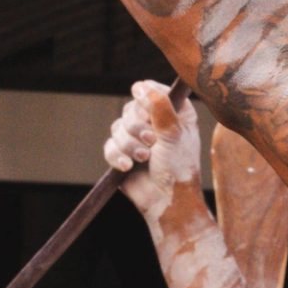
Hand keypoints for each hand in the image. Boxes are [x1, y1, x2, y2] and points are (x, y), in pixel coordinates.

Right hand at [103, 80, 197, 224]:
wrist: (166, 201)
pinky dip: (117, 156)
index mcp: (173, 111)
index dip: (145, 102)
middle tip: (151, 142)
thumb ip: (159, 106)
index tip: (150, 117)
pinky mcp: (123, 154)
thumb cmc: (178, 168)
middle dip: (137, 128)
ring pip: (117, 127)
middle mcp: (154, 121)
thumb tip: (141, 86)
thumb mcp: (173, 133)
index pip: (150, 90)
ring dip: (129, 145)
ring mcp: (137, 137)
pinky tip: (127, 167)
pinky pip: (109, 146)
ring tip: (143, 159)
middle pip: (129, 108)